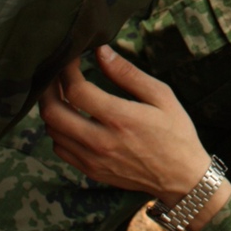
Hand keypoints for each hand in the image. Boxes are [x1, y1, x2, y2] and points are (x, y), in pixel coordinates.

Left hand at [40, 45, 210, 205]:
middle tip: (56, 74)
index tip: (71, 58)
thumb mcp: (161, 96)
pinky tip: (70, 118)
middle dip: (49, 88)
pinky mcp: (90, 170)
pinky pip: (60, 148)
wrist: (181, 178)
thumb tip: (101, 52)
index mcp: (120, 118)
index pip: (76, 90)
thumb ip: (128, 74)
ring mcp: (93, 159)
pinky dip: (58, 130)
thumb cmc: (176, 132)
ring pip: (52, 131)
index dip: (67, 70)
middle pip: (53, 112)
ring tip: (61, 93)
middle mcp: (101, 141)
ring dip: (51, 108)